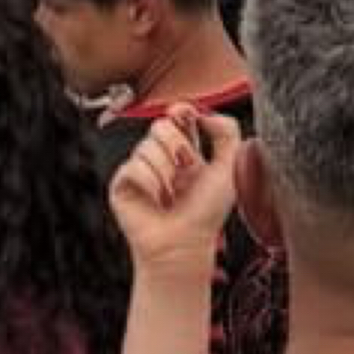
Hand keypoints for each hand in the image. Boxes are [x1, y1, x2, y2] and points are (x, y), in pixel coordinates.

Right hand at [107, 106, 241, 272]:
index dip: (181, 110)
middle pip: (159, 124)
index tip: (187, 116)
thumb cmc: (206, 212)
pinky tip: (158, 200)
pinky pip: (132, 167)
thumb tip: (206, 113)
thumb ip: (227, 133)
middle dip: (176, 143)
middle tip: (186, 166)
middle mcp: (162, 157)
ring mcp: (141, 169)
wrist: (185, 244)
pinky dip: (150, 183)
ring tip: (173, 193)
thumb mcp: (230, 167)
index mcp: (187, 150)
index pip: (178, 115)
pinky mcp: (123, 184)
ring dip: (166, 170)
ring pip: (146, 146)